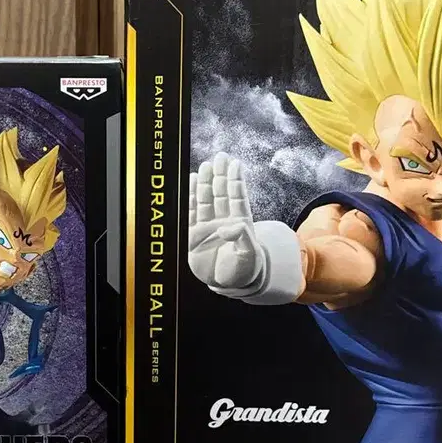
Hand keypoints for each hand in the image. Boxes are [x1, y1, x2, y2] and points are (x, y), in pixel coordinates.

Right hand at [188, 152, 263, 289]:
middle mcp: (224, 221)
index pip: (237, 197)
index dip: (236, 180)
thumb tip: (231, 226)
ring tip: (206, 166)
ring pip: (207, 199)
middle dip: (220, 175)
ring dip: (206, 183)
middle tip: (219, 157)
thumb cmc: (245, 270)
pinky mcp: (194, 235)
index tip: (235, 164)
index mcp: (240, 223)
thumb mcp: (249, 255)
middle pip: (221, 193)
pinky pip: (192, 212)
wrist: (229, 285)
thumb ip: (243, 238)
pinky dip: (191, 197)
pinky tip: (191, 182)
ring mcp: (209, 227)